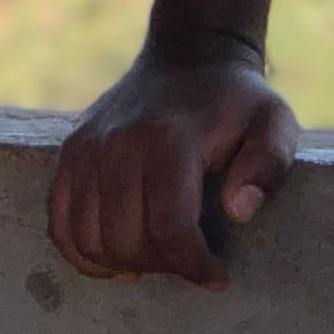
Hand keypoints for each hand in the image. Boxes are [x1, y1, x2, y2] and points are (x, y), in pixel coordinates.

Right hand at [47, 38, 296, 286]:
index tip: (217, 277)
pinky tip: (116, 260)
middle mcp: (117, 142)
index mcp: (169, 137)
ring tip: (157, 258)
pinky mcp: (69, 154)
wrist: (188, 56)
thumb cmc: (236, 102)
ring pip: (87, 238)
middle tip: (189, 262)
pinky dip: (82, 254)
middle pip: (124, 238)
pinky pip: (59, 223)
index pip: (169, 225)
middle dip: (162, 267)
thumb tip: (237, 211)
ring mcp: (85, 147)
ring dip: (124, 264)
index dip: (193, 265)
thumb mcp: (275, 123)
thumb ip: (267, 165)